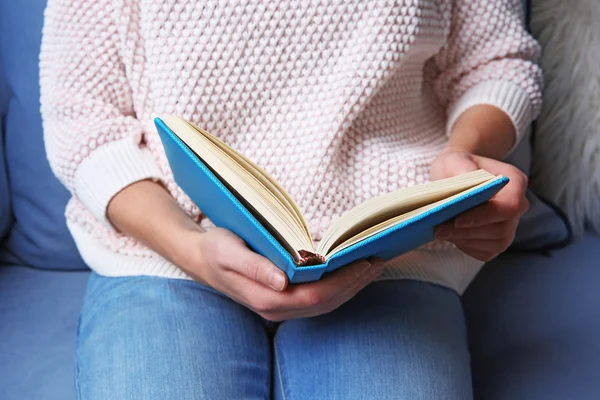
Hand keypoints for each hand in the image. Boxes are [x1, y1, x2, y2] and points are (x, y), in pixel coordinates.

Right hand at [177, 228, 384, 320]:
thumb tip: (283, 281)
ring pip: (325, 304)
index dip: (343, 281)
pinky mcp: (284, 301)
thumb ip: (255, 267)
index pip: (315, 296)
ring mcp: (281, 307)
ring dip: (350, 286)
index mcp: (266, 297)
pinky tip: (350, 272)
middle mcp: (277, 308)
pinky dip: (338, 287)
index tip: (364, 261)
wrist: (201, 259)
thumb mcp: (229, 251)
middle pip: (326, 302)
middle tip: (377, 260)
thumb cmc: (217, 249)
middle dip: (354, 283)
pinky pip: (317, 299)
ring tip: (371, 265)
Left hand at [430, 150, 528, 261]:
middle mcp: (517, 206)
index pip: (510, 206)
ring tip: (440, 231)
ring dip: (465, 240)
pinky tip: (450, 236)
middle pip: (501, 229)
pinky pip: (486, 252)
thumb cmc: (457, 167)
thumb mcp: (455, 160)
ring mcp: (510, 225)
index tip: (458, 219)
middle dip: (468, 232)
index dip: (487, 216)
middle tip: (439, 229)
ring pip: (495, 243)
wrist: (455, 177)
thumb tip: (468, 187)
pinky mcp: (497, 240)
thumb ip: (462, 169)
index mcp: (514, 181)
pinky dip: (466, 247)